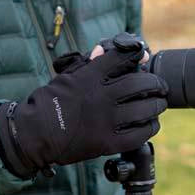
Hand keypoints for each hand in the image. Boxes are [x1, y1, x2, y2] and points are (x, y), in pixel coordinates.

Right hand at [0, 34, 167, 176]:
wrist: (33, 134)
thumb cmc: (47, 103)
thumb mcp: (65, 77)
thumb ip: (87, 66)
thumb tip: (101, 51)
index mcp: (90, 77)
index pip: (122, 58)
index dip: (137, 55)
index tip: (144, 58)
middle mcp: (101, 96)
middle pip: (141, 83)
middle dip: (156, 83)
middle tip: (161, 86)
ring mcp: (106, 120)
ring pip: (144, 108)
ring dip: (157, 105)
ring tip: (159, 104)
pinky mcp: (107, 142)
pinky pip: (138, 134)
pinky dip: (149, 127)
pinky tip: (151, 123)